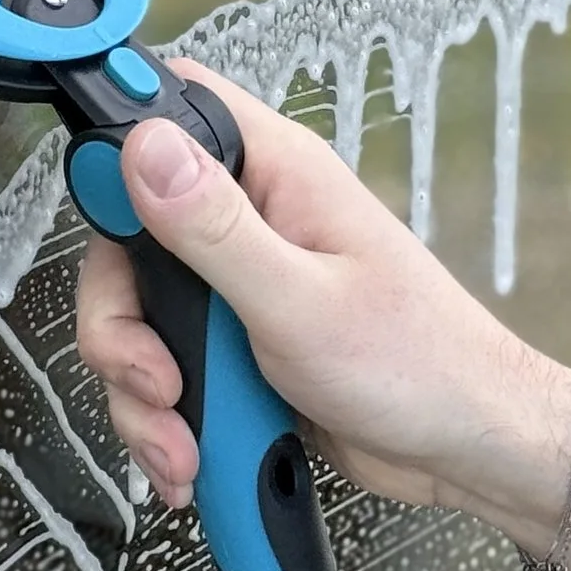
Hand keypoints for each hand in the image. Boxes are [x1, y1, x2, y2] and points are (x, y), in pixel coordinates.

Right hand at [73, 62, 570, 533]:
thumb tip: (144, 147)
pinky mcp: (237, 344)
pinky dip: (167, 419)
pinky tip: (192, 458)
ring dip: (143, 394)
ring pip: (141, 318)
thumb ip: (214, 227)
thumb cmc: (417, 365)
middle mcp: (253, 219)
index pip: (172, 111)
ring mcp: (241, 285)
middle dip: (122, 325)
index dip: (118, 147)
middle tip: (156, 379)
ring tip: (185, 445)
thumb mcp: (299, 301)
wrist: (465, 450)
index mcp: (277, 175)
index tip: (105, 222)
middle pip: (128, 240)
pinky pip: (168, 369)